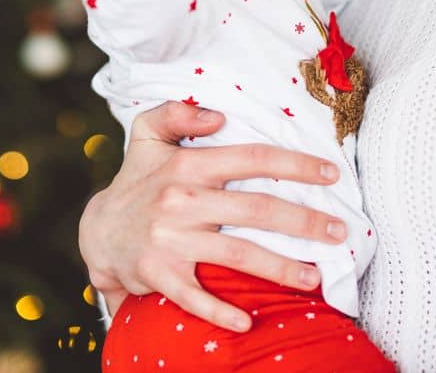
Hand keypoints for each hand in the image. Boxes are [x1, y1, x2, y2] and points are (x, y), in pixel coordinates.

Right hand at [77, 101, 346, 331]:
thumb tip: (218, 114)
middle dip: (303, 221)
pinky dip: (220, 312)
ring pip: (237, 253)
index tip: (331, 173)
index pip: (252, 158)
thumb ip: (177, 113)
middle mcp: (182, 199)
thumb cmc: (137, 181)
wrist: (96, 231)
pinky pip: (194, 296)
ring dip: (281, 268)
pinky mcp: (158, 273)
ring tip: (316, 278)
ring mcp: (170, 239)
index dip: (295, 163)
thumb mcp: (147, 135)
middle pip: (256, 209)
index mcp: (188, 164)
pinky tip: (248, 322)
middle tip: (339, 231)